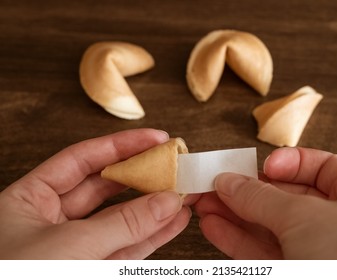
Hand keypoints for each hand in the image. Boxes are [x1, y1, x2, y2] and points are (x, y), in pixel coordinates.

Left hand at [0, 129, 190, 258]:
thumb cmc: (19, 277)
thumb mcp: (70, 247)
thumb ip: (122, 224)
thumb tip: (167, 201)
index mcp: (31, 199)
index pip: (82, 159)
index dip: (121, 145)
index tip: (154, 138)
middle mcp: (53, 218)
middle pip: (106, 186)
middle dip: (142, 175)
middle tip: (174, 164)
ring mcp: (76, 245)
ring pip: (122, 218)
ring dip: (155, 206)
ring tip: (183, 191)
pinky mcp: (94, 267)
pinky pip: (127, 246)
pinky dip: (153, 234)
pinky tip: (174, 220)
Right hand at [195, 147, 336, 258]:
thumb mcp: (303, 215)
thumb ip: (261, 196)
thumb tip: (229, 182)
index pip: (322, 167)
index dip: (291, 162)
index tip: (264, 165)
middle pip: (286, 196)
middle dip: (249, 190)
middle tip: (218, 184)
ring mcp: (316, 250)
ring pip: (269, 225)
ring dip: (234, 214)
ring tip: (206, 204)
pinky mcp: (295, 272)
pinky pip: (262, 251)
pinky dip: (236, 238)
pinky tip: (214, 226)